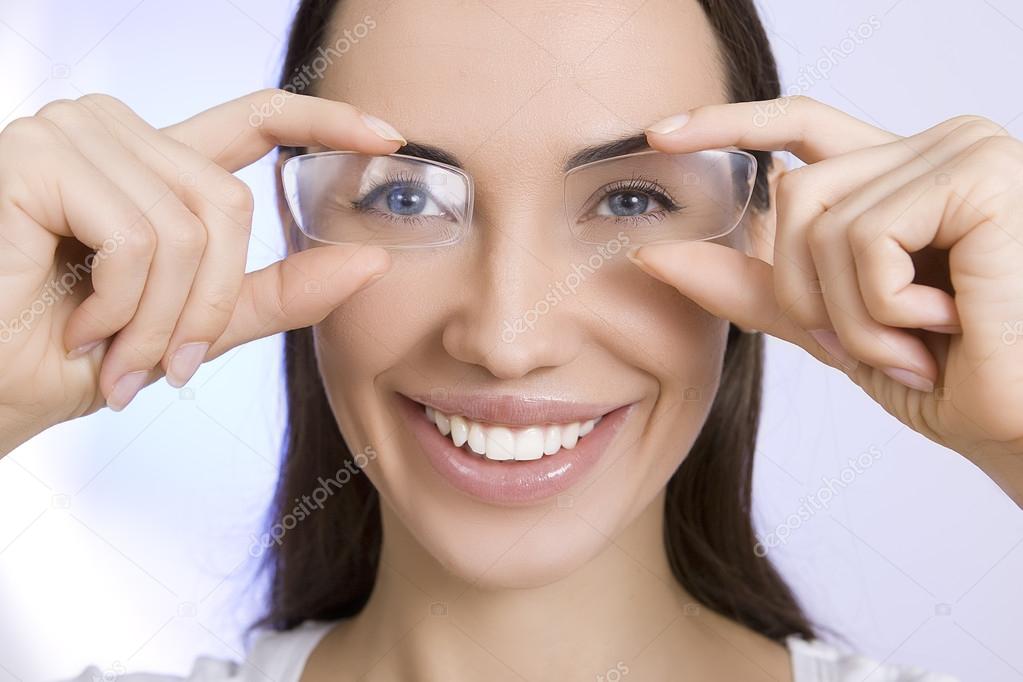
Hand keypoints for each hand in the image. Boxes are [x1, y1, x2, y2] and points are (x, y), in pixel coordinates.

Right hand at [0, 89, 404, 454]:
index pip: (255, 118)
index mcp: (154, 167)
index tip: (388, 135)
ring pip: (189, 226)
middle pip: (230, 201)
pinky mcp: (33, 158)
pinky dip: (124, 305)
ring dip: (159, 318)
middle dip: (207, 305)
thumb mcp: (191, 327)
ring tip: (108, 351)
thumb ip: (275, 293)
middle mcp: (113, 134)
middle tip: (160, 364)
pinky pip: (140, 237)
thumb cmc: (69, 360)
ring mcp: (69, 135)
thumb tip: (372, 263)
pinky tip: (77, 327)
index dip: (325, 121)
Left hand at [634, 96, 1022, 505]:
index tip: (659, 137)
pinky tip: (949, 325)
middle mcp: (937, 149)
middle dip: (807, 291)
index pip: (800, 125)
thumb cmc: (952, 379)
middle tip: (873, 346)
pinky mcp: (981, 176)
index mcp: (904, 177)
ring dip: (851, 315)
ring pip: (821, 218)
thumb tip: (654, 254)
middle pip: (795, 190)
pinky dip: (884, 308)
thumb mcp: (833, 326)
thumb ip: (755, 285)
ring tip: (918, 347)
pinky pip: (865, 237)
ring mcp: (964, 153)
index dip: (728, 124)